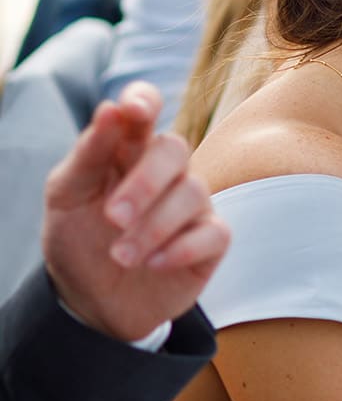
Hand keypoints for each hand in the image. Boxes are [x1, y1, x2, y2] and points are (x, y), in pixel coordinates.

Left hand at [42, 82, 229, 341]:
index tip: (134, 109)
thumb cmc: (79, 238)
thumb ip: (87, 154)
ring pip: (193, 193)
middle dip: (145, 182)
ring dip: (153, 227)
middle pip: (174, 150)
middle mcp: (165, 171)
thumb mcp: (67, 196)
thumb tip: (112, 109)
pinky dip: (180, 248)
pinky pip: (214, 234)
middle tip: (113, 218)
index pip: (143, 110)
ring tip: (121, 257)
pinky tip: (152, 264)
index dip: (144, 101)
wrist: (92, 299)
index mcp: (126, 150)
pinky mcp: (211, 241)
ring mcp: (192, 204)